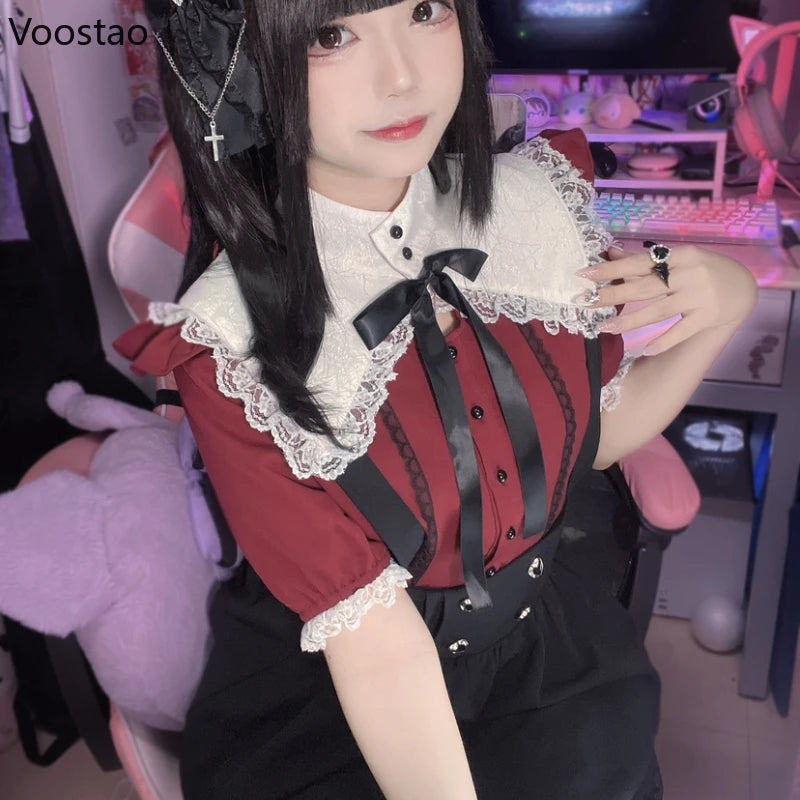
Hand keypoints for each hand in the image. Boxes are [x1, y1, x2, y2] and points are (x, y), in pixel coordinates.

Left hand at [579, 244, 757, 355]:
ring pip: (659, 312)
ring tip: (605, 327)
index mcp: (681, 255)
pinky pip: (681, 332)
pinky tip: (644, 349)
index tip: (585, 275)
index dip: (611, 269)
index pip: (640, 262)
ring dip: (630, 320)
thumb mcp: (679, 259)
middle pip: (645, 288)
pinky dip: (663, 341)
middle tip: (587, 302)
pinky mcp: (708, 318)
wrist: (744, 287)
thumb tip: (612, 252)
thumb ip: (646, 260)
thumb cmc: (704, 271)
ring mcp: (700, 297)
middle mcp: (691, 275)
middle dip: (613, 295)